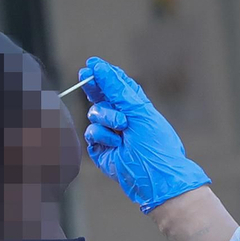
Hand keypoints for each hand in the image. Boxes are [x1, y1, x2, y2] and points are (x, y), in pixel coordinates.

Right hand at [81, 56, 209, 212]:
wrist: (154, 175)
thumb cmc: (154, 142)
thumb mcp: (138, 108)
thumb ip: (116, 87)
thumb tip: (98, 66)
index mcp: (134, 107)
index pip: (114, 86)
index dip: (102, 75)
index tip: (91, 65)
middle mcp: (121, 118)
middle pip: (99, 97)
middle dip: (94, 88)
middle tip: (85, 77)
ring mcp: (109, 133)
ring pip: (94, 113)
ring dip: (106, 116)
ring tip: (122, 127)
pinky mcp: (100, 148)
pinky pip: (91, 132)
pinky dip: (102, 135)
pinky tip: (115, 143)